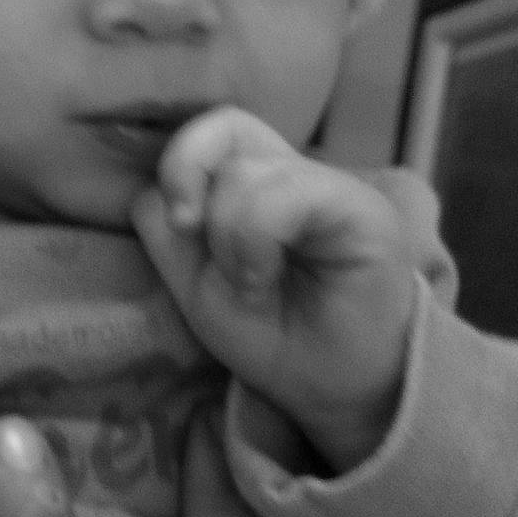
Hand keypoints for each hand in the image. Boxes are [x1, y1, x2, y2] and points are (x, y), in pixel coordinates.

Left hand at [131, 107, 418, 471]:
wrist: (333, 388)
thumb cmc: (274, 338)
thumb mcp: (197, 286)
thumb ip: (169, 235)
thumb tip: (155, 190)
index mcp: (259, 183)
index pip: (215, 132)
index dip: (180, 163)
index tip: (179, 224)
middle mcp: (296, 173)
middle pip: (226, 127)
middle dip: (192, 185)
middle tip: (203, 247)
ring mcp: (332, 185)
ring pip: (246, 171)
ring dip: (229, 237)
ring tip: (252, 283)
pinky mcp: (362, 207)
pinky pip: (287, 192)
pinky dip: (256, 239)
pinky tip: (264, 279)